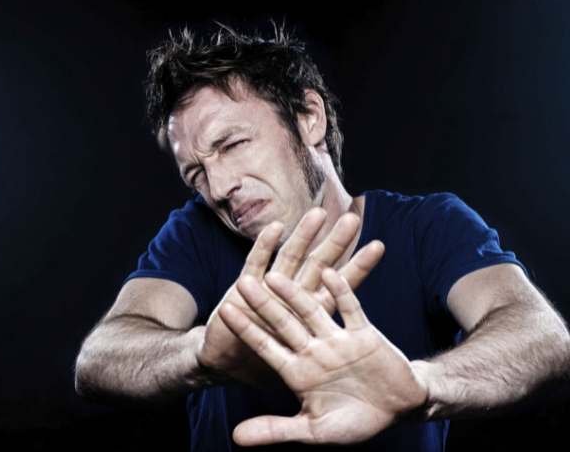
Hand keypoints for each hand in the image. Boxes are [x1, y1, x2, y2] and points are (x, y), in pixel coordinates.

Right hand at [197, 208, 381, 387]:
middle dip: (335, 243)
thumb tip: (358, 389)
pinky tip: (275, 228)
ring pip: (290, 259)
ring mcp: (268, 291)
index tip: (378, 245)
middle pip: (318, 266)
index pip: (339, 289)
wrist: (225, 364)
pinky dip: (264, 247)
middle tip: (352, 219)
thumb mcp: (300, 378)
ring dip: (303, 237)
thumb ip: (322, 380)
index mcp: (310, 316)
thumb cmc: (263, 368)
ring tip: (318, 214)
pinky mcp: (243, 289)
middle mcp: (293, 298)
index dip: (357, 268)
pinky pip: (255, 264)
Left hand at [219, 263, 427, 445]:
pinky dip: (340, 293)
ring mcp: (337, 340)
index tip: (224, 311)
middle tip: (242, 283)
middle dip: (264, 305)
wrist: (397, 410)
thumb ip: (276, 430)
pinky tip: (327, 274)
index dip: (246, 330)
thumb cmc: (355, 422)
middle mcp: (313, 351)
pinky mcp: (363, 333)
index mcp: (298, 372)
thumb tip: (236, 438)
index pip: (266, 347)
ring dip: (295, 295)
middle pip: (284, 324)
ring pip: (312, 312)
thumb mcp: (314, 430)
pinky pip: (350, 309)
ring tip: (274, 275)